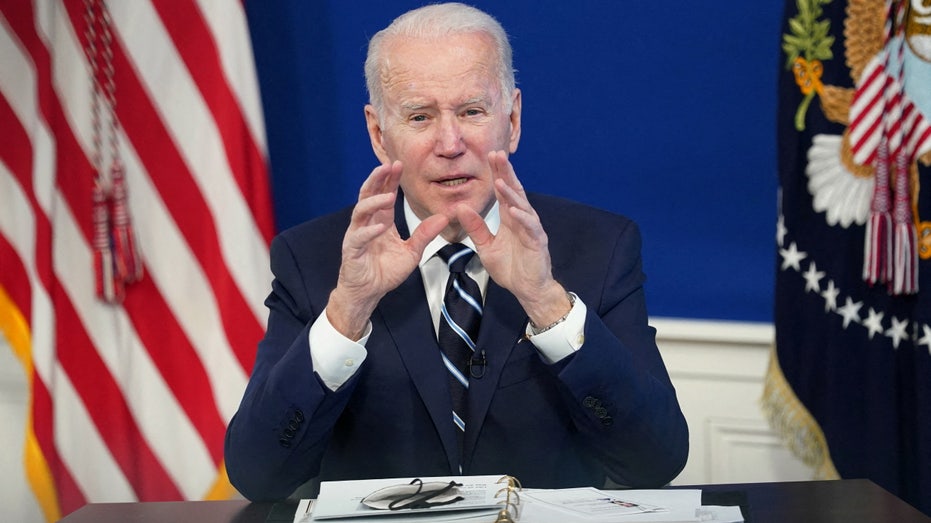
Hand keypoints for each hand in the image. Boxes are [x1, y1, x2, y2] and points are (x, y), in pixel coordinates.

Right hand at [328, 161, 447, 338]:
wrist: (369, 292)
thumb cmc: (385, 271)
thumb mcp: (412, 251)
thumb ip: (425, 234)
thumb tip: (444, 217)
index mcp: (381, 221)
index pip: (384, 194)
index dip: (390, 179)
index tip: (400, 164)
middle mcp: (367, 223)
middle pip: (369, 194)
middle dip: (378, 179)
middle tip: (390, 166)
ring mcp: (357, 235)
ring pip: (360, 211)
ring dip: (374, 201)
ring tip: (389, 195)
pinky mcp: (352, 250)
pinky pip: (358, 237)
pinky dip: (369, 231)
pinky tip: (380, 226)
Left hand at [456, 151, 570, 325]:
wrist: (527, 289)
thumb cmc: (510, 268)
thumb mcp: (486, 246)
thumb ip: (475, 227)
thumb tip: (461, 208)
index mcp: (509, 218)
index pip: (502, 191)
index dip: (496, 173)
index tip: (489, 155)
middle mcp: (521, 219)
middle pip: (513, 191)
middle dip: (505, 172)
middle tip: (497, 154)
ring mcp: (531, 229)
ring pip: (522, 205)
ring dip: (511, 193)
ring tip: (501, 180)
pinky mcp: (537, 242)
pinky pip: (530, 227)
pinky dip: (522, 217)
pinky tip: (514, 209)